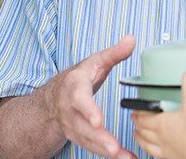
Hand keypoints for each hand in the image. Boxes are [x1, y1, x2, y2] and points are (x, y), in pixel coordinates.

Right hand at [43, 35, 136, 158]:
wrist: (54, 98)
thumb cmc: (79, 78)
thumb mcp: (95, 62)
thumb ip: (114, 53)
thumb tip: (131, 39)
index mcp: (74, 88)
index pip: (79, 99)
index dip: (87, 110)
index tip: (97, 120)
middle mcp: (70, 110)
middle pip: (82, 126)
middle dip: (97, 137)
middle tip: (112, 148)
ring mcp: (72, 126)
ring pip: (87, 140)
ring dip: (104, 150)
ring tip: (121, 156)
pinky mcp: (78, 136)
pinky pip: (92, 147)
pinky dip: (107, 154)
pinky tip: (125, 158)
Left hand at [131, 71, 185, 158]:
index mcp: (161, 124)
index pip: (142, 117)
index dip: (136, 111)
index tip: (133, 107)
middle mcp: (161, 139)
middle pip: (143, 131)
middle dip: (137, 124)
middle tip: (135, 119)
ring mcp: (168, 151)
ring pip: (148, 145)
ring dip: (141, 139)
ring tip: (138, 136)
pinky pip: (160, 156)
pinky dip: (155, 152)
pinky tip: (161, 150)